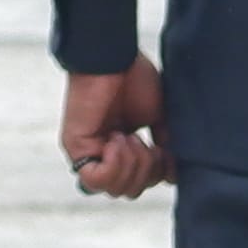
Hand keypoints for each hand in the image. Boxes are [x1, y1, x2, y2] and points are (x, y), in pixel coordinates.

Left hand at [62, 58, 164, 199]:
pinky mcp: (75, 146)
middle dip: (146, 171)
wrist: (116, 56)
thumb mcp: (158, 118)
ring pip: (113, 189)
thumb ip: (164, 148)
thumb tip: (171, 177)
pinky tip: (119, 138)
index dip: (157, 173)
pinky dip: (114, 165)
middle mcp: (102, 153)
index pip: (139, 183)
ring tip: (131, 136)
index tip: (162, 148)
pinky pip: (94, 180)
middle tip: (146, 142)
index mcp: (121, 147)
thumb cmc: (134, 77)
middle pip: (128, 191)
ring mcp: (87, 152)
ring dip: (132, 165)